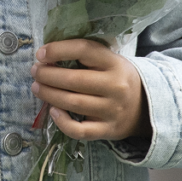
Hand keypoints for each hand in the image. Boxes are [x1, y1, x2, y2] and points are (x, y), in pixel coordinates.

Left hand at [31, 40, 145, 141]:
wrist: (147, 107)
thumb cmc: (117, 78)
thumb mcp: (108, 61)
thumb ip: (83, 56)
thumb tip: (45, 56)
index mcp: (115, 63)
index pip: (84, 50)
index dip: (58, 50)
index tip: (40, 54)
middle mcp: (116, 86)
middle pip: (74, 80)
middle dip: (47, 75)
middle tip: (35, 72)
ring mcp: (113, 110)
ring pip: (73, 103)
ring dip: (49, 94)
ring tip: (36, 88)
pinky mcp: (109, 130)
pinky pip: (80, 130)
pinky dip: (63, 122)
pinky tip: (53, 112)